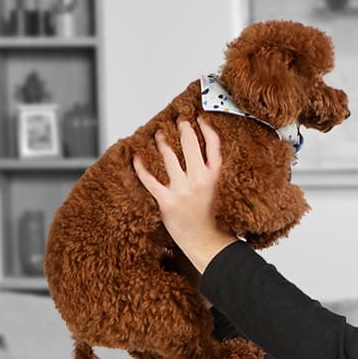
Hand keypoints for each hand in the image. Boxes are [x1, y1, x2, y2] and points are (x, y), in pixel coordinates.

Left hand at [133, 119, 236, 272]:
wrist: (205, 241)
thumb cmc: (214, 217)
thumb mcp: (221, 189)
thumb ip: (215, 170)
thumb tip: (206, 150)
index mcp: (216, 176)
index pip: (213, 144)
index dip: (206, 128)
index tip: (199, 118)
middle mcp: (199, 180)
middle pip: (190, 144)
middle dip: (182, 128)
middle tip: (178, 120)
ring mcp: (182, 190)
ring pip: (168, 156)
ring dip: (162, 141)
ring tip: (159, 133)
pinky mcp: (166, 201)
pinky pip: (149, 179)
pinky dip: (141, 166)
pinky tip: (136, 156)